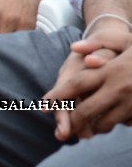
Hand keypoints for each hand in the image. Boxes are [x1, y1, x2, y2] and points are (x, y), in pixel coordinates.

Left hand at [45, 22, 131, 139]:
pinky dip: (114, 124)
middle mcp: (119, 89)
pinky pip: (124, 124)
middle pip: (86, 110)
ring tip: (85, 127)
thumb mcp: (124, 40)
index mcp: (110, 70)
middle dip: (71, 120)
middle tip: (62, 126)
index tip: (42, 105)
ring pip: (104, 123)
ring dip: (92, 126)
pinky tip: (109, 122)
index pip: (77, 84)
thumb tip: (73, 48)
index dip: (57, 95)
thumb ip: (97, 42)